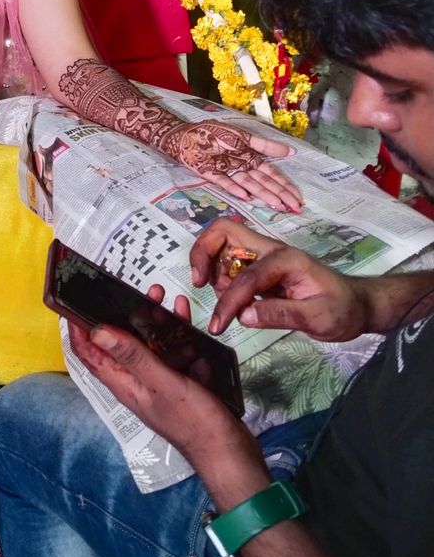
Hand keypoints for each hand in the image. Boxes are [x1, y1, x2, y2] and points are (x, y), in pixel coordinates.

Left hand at [69, 285, 253, 466]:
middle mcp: (135, 381)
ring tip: (161, 296)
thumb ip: (132, 356)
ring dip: (153, 320)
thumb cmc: (195, 424)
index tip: (74, 301)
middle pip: (119, 342)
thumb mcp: (162, 384)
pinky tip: (186, 318)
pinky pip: (172, 351)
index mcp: (123, 384)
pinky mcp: (178, 380)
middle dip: (122, 315)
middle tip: (132, 291)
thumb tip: (96, 331)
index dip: (77, 328)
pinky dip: (177, 334)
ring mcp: (157, 381)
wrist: (230, 454)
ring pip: (148, 343)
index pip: (88, 354)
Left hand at [162, 120, 301, 211]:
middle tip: (295, 209)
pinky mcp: (211, 174)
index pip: (271, 174)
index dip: (285, 185)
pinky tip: (245, 197)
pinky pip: (225, 182)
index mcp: (250, 159)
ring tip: (277, 205)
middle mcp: (241, 168)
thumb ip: (265, 145)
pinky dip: (235, 189)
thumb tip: (290, 152)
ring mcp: (227, 173)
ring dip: (263, 195)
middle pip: (264, 182)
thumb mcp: (243, 136)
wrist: (187, 134)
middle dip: (280, 195)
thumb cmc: (215, 133)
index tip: (298, 198)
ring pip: (249, 185)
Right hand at [190, 220, 368, 339]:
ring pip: (222, 246)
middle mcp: (270, 250)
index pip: (245, 276)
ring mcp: (263, 257)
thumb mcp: (318, 318)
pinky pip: (228, 262)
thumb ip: (280, 315)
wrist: (358, 306)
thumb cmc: (342, 310)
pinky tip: (230, 298)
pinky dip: (219, 276)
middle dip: (203, 252)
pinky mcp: (260, 268)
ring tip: (221, 297)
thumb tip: (243, 315)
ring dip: (211, 267)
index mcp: (284, 259)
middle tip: (198, 282)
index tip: (218, 325)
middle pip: (223, 231)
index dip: (228, 301)